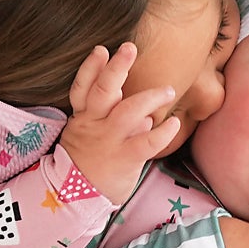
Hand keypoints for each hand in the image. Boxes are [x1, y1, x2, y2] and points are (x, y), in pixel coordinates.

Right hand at [57, 42, 180, 204]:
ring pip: (129, 111)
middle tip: (130, 47)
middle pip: (103, 90)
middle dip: (117, 67)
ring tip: (168, 90)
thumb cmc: (86, 163)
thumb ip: (108, 121)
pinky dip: (163, 132)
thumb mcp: (85, 136)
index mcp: (83, 117)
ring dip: (150, 97)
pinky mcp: (124, 158)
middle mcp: (94, 124)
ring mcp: (109, 140)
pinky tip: (174, 124)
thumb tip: (143, 115)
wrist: (74, 199)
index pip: (82, 87)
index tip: (102, 49)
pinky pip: (147, 142)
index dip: (91, 67)